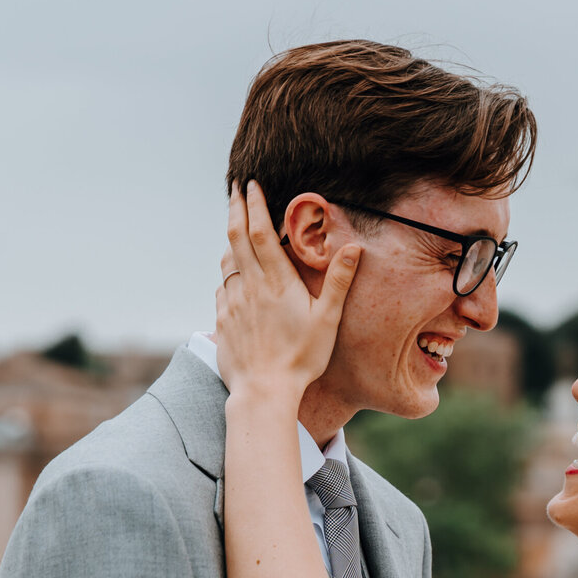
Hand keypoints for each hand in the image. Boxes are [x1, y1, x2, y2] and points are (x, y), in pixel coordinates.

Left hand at [215, 180, 361, 400]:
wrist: (264, 392)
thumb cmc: (301, 358)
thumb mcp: (327, 320)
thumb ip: (339, 281)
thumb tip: (354, 247)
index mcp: (276, 282)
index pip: (260, 232)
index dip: (255, 205)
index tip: (251, 184)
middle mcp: (250, 286)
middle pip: (236, 237)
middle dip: (235, 209)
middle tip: (234, 189)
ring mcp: (233, 303)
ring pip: (227, 261)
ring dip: (230, 239)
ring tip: (234, 227)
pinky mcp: (223, 321)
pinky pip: (223, 288)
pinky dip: (227, 273)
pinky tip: (232, 274)